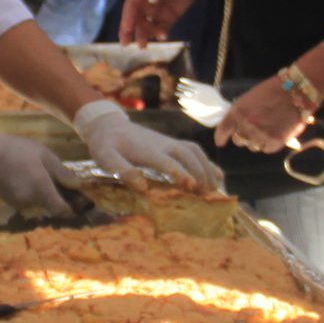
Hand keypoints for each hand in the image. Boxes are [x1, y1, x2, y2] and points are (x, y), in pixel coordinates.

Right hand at [0, 130, 78, 216]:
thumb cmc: (17, 150)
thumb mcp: (44, 155)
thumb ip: (62, 173)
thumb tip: (78, 185)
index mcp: (41, 188)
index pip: (60, 210)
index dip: (70, 209)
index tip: (74, 202)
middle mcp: (30, 200)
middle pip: (50, 205)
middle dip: (54, 195)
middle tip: (53, 178)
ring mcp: (18, 203)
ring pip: (38, 202)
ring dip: (41, 193)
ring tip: (35, 172)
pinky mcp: (10, 202)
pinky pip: (27, 200)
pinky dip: (29, 192)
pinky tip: (24, 176)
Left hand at [73, 101, 222, 191]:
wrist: (109, 125)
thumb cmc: (106, 145)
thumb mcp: (105, 157)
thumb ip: (121, 170)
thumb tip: (142, 186)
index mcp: (147, 150)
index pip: (168, 162)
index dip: (181, 174)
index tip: (192, 188)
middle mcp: (163, 145)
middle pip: (188, 156)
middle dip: (200, 175)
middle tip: (208, 196)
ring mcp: (170, 143)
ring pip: (195, 152)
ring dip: (207, 169)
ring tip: (215, 190)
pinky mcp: (173, 144)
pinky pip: (194, 150)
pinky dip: (208, 163)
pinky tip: (217, 177)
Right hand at [119, 0, 207, 44]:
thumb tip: (151, 0)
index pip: (131, 4)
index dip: (127, 16)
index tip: (126, 28)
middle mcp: (145, 2)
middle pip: (134, 18)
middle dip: (129, 31)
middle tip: (125, 44)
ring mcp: (156, 10)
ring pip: (146, 26)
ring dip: (144, 35)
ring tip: (143, 46)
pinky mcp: (168, 17)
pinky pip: (162, 28)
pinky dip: (160, 33)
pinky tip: (162, 37)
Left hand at [213, 78, 310, 153]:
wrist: (297, 91)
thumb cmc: (274, 90)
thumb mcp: (250, 98)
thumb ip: (241, 113)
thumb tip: (236, 125)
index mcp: (238, 112)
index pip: (223, 130)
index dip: (220, 138)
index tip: (221, 142)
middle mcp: (246, 125)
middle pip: (239, 141)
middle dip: (244, 136)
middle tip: (254, 129)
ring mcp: (260, 135)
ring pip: (253, 146)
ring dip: (258, 140)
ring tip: (268, 129)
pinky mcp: (274, 142)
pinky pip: (266, 149)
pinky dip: (270, 143)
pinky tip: (276, 132)